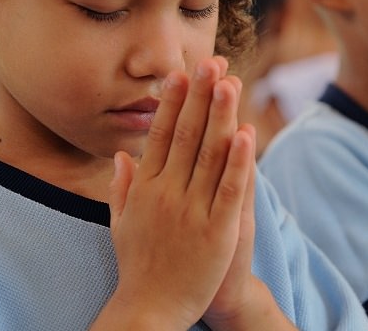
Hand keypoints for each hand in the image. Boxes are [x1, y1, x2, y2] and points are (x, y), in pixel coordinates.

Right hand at [104, 57, 254, 327]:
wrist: (150, 311)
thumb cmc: (138, 268)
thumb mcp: (120, 224)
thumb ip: (122, 188)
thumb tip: (121, 155)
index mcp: (145, 189)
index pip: (161, 135)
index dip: (173, 102)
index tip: (182, 72)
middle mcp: (166, 194)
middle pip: (186, 135)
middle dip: (199, 96)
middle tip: (210, 62)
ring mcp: (192, 211)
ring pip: (210, 155)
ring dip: (221, 116)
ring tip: (231, 82)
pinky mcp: (217, 231)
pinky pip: (230, 189)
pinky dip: (240, 161)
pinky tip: (247, 133)